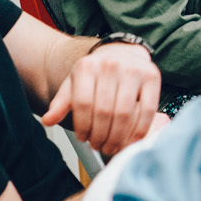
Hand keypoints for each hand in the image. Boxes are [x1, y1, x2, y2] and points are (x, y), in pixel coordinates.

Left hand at [41, 42, 159, 156]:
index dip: (83, 127)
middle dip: (100, 135)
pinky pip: (147, 110)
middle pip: (104, 111)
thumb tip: (48, 121)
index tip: (83, 139)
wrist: (122, 53)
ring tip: (111, 146)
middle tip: (98, 147)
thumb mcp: (74, 84)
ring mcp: (134, 70)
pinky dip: (139, 130)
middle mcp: (110, 65)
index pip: (83, 104)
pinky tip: (131, 140)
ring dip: (117, 136)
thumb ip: (61, 103)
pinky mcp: (153, 77)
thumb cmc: (96, 75)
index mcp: (87, 66)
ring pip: (124, 114)